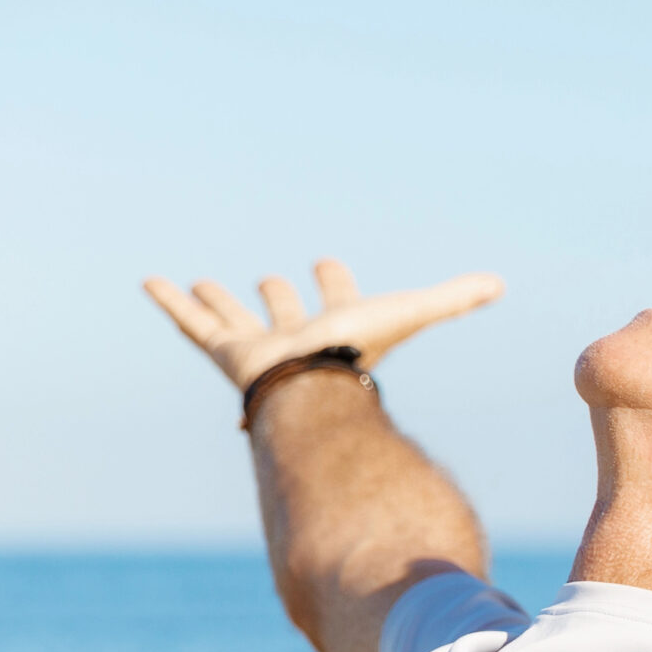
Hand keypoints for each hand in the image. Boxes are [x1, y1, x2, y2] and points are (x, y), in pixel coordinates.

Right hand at [143, 260, 503, 390]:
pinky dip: (170, 302)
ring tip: (202, 282)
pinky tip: (149, 281)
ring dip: (220, 302)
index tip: (327, 263)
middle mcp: (298, 337)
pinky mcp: (225, 353)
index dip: (335, 280)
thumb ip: (456, 299)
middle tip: (272, 281)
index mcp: (339, 326)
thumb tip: (502, 283)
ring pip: (235, 321)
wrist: (313, 387)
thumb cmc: (360, 351)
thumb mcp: (414, 311)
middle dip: (279, 297)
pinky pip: (192, 324)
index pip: (338, 298)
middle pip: (286, 313)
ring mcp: (260, 347)